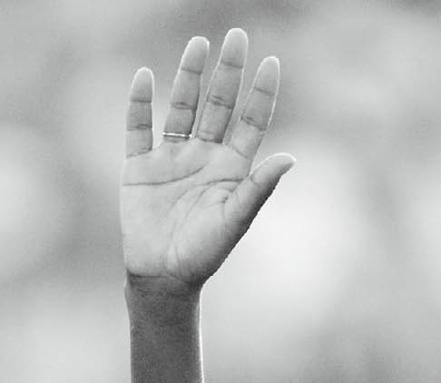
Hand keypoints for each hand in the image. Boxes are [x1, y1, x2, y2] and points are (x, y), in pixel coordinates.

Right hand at [120, 28, 294, 290]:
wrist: (164, 276)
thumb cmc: (205, 254)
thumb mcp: (235, 220)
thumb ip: (258, 188)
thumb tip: (290, 158)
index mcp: (231, 169)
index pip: (250, 122)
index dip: (260, 93)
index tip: (270, 61)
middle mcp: (204, 156)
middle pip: (218, 105)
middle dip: (228, 72)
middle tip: (237, 36)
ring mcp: (171, 157)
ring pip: (180, 106)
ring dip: (188, 76)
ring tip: (198, 44)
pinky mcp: (140, 166)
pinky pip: (137, 127)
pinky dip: (138, 103)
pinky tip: (143, 77)